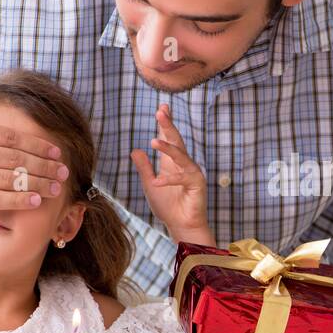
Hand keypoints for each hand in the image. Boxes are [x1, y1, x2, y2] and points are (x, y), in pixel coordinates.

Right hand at [0, 66, 68, 213]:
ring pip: (6, 180)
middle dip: (43, 166)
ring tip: (56, 188)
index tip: (55, 151)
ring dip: (36, 184)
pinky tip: (34, 202)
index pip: (8, 137)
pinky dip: (15, 201)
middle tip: (64, 171)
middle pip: (13, 159)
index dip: (36, 145)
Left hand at [130, 105, 211, 243]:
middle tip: (161, 111)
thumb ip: (144, 168)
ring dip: (168, 148)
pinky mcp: (197, 184)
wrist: (181, 225)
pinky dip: (170, 179)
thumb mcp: (150, 185)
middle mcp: (184, 164)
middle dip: (168, 125)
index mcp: (172, 162)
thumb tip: (135, 150)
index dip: (165, 123)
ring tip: (153, 141)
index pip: (169, 138)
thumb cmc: (168, 207)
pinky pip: (182, 178)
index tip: (162, 107)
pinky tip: (158, 181)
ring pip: (180, 156)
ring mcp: (192, 172)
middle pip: (177, 140)